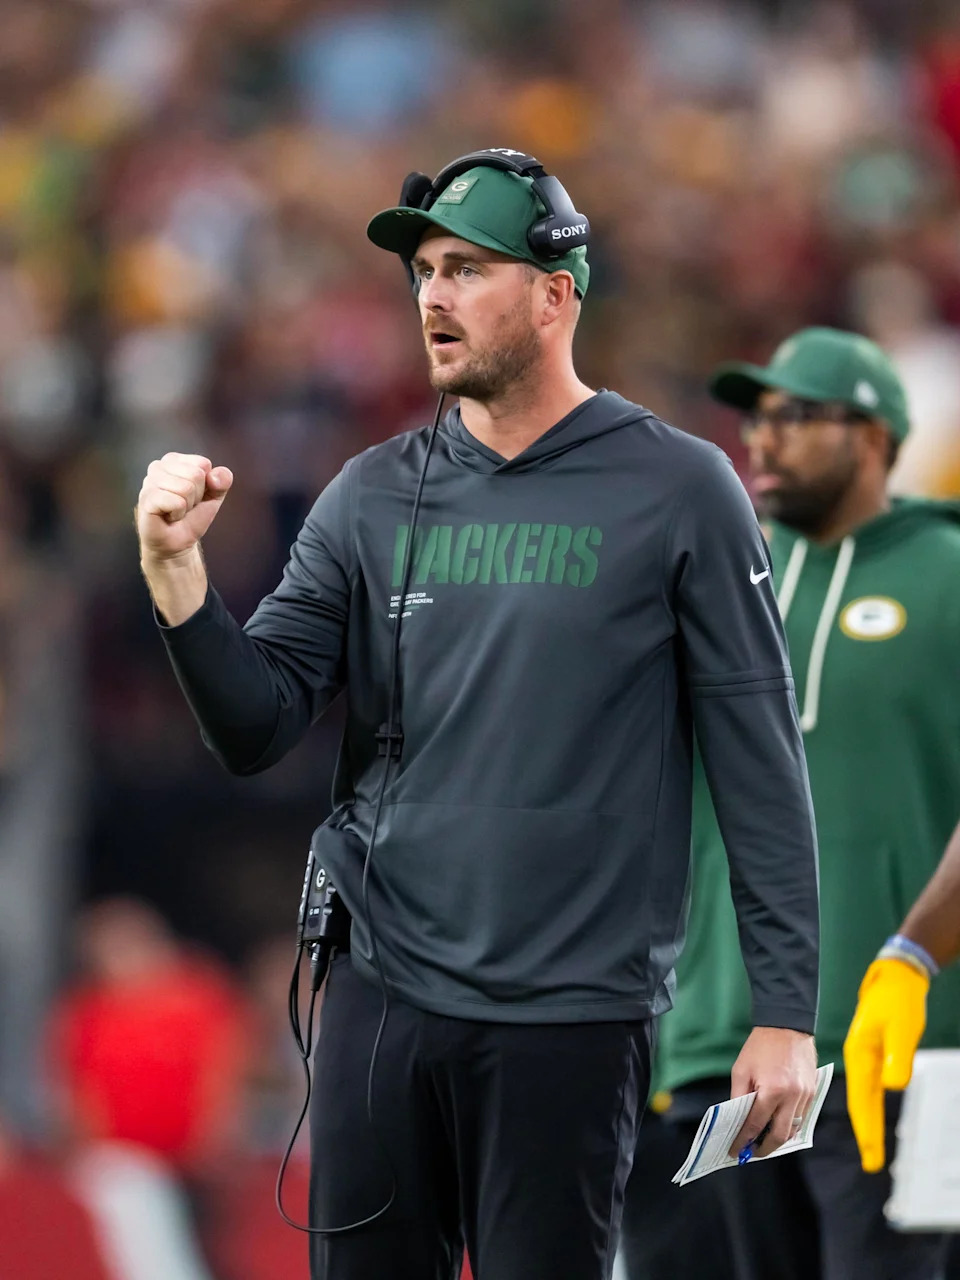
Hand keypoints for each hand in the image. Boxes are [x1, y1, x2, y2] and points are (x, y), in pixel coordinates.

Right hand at [136, 453, 232, 563]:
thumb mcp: (213, 497)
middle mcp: (158, 466)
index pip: (203, 464)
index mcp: (174, 460)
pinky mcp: (146, 498)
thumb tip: (215, 476)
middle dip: (196, 496)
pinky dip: (178, 514)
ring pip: (186, 488)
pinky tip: (168, 517)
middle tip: (184, 506)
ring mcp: (149, 481)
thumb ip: (222, 481)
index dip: (205, 485)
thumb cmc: (191, 517)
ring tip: (176, 511)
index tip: (194, 497)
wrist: (177, 543)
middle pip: (196, 475)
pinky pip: (176, 502)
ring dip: (186, 506)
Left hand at [727, 1026, 816, 1157]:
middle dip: (764, 1148)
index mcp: (772, 1090)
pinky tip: (778, 1123)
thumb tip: (737, 1121)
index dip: (744, 1140)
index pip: (755, 1125)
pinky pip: (802, 1117)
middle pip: (779, 1136)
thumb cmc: (761, 1047)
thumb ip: (739, 1097)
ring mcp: (805, 1096)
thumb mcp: (742, 1070)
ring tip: (764, 1140)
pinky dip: (789, 1124)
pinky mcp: (813, 1093)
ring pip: (793, 1129)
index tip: (736, 1151)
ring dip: (778, 1138)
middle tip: (752, 1152)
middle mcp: (791, 1097)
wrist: (787, 1025)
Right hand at [843, 957, 927, 1172]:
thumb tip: (894, 1086)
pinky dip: (868, 1106)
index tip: (872, 1158)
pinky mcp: (872, 1055)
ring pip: (863, 1097)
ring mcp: (864, 1058)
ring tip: (871, 1147)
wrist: (893, 978)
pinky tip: (870, 1114)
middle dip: (867, 1134)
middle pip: (860, 1104)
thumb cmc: (896, 1001)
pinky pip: (866, 1088)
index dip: (868, 1131)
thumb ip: (898, 1057)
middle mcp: (858, 1061)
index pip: (862, 1103)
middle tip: (872, 1164)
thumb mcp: (902, 1028)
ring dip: (867, 1123)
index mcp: (860, 1057)